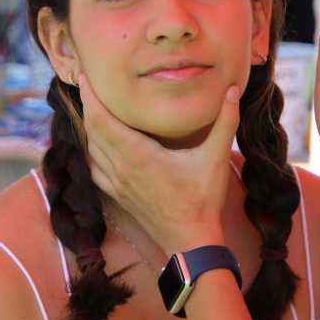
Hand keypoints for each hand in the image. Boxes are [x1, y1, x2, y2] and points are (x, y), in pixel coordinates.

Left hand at [78, 73, 240, 253]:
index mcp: (138, 156)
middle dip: (87, 105)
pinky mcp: (116, 195)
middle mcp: (120, 168)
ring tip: (93, 107)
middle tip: (89, 84)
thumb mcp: (216, 158)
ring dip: (88, 127)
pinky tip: (97, 144)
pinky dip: (91, 150)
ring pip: (89, 149)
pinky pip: (93, 167)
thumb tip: (232, 89)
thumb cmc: (202, 200)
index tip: (87, 77)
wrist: (190, 242)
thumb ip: (225, 122)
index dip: (91, 98)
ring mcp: (115, 184)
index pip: (102, 121)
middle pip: (91, 131)